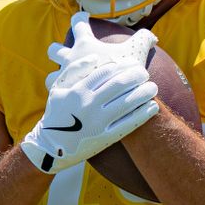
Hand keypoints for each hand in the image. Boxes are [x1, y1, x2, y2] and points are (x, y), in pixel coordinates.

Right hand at [20, 56, 158, 173]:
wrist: (51, 147)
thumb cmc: (56, 113)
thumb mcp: (58, 88)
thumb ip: (74, 70)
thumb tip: (95, 57)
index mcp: (77, 91)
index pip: (106, 71)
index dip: (122, 65)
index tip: (132, 62)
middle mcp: (88, 106)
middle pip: (119, 84)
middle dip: (136, 75)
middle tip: (145, 72)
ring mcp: (97, 123)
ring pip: (127, 103)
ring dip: (144, 93)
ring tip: (153, 87)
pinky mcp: (104, 139)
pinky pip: (128, 124)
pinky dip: (142, 114)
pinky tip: (152, 106)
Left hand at [45, 11, 157, 89]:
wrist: (109, 103)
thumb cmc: (122, 74)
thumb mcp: (136, 52)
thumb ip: (144, 40)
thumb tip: (153, 36)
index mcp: (84, 46)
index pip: (78, 24)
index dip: (80, 19)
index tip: (83, 17)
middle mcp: (68, 60)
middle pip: (55, 50)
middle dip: (57, 50)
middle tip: (64, 53)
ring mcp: (63, 79)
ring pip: (52, 76)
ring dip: (58, 77)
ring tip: (66, 83)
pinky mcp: (61, 97)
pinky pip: (57, 94)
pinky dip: (62, 96)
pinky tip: (68, 100)